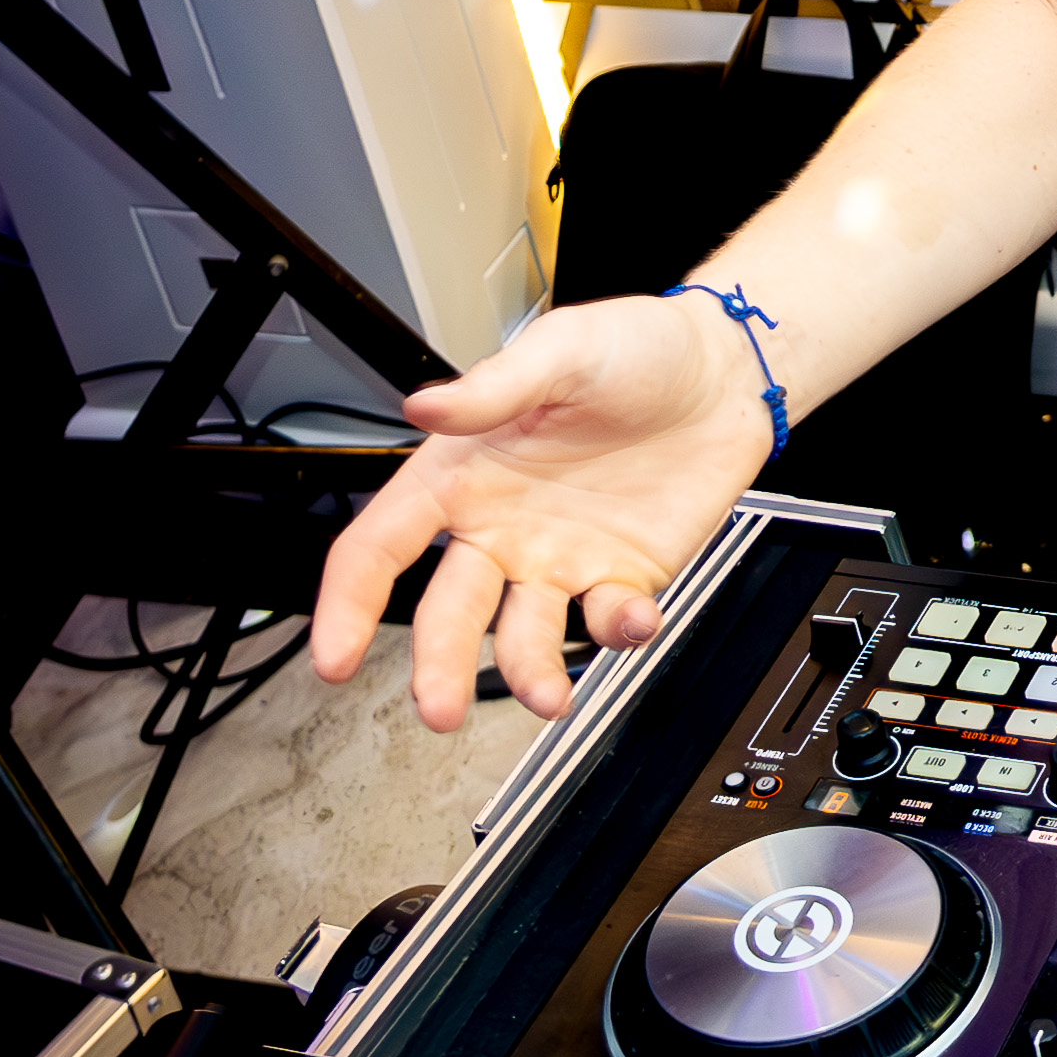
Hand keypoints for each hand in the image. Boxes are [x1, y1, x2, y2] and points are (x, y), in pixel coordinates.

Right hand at [311, 294, 776, 731]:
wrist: (722, 370)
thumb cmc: (634, 348)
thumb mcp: (561, 350)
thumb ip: (494, 388)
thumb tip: (423, 405)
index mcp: (463, 473)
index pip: (382, 545)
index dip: (348, 602)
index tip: (334, 658)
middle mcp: (502, 528)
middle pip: (448, 613)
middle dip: (439, 665)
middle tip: (438, 708)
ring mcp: (561, 558)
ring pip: (524, 637)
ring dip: (529, 672)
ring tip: (546, 696)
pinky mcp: (623, 575)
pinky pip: (607, 622)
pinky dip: (618, 631)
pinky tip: (633, 615)